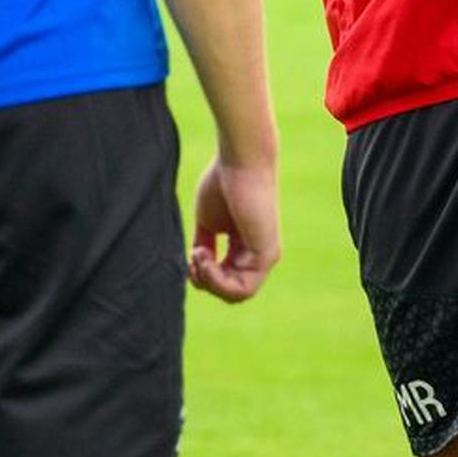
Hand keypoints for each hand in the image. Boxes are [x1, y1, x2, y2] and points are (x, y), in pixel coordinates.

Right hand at [188, 155, 279, 302]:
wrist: (239, 160)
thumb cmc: (222, 182)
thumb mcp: (208, 223)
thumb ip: (205, 247)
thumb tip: (197, 267)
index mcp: (245, 247)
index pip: (226, 280)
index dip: (203, 276)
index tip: (191, 253)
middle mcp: (259, 255)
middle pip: (230, 292)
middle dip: (204, 281)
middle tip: (193, 256)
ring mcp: (265, 257)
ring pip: (236, 295)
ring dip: (209, 282)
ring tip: (198, 256)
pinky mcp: (267, 255)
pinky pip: (242, 289)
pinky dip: (217, 280)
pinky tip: (204, 256)